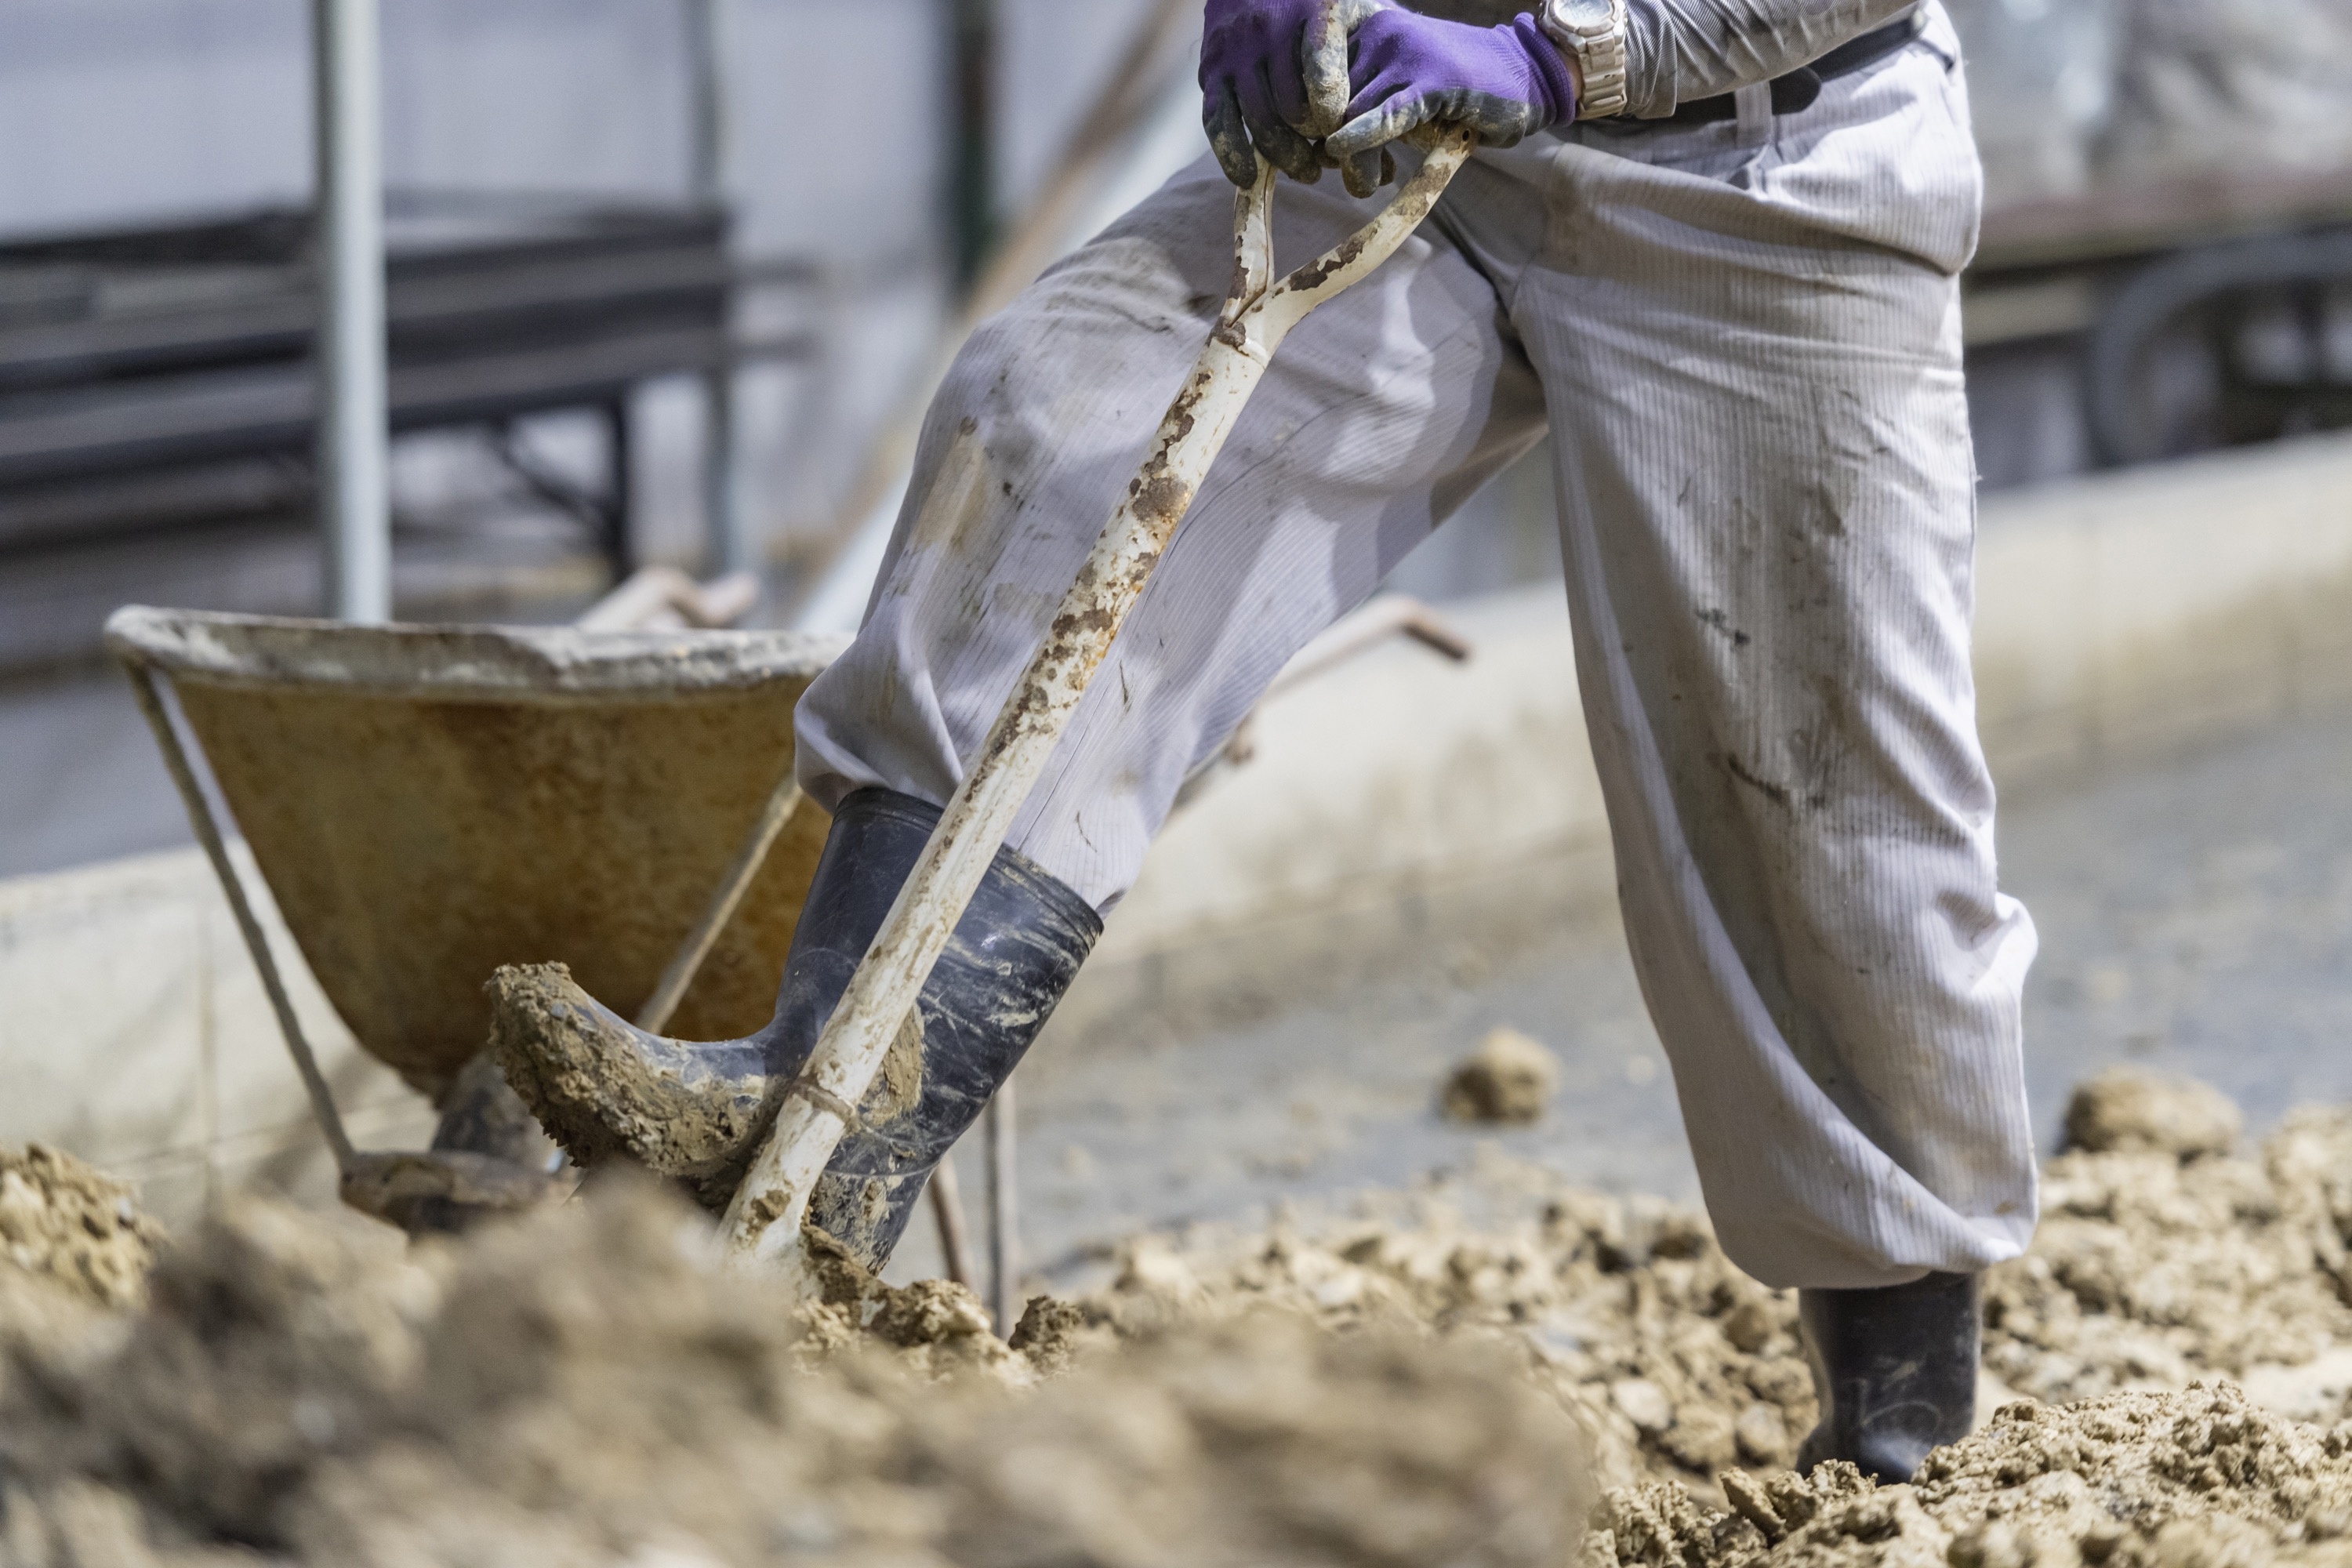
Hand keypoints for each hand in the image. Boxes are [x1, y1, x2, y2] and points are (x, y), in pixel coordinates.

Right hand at [1200, 0, 1377, 187]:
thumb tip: (1393, 108)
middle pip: (1292, 107)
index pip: (1322, 73)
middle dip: (1314, 142)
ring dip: (1284, 154)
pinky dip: (1232, 154)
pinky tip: (1249, 177)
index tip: (1342, 134)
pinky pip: (1218, 120)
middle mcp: (1271, 28)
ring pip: (1261, 120)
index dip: (1333, 114)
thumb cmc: (1321, 2)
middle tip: (1328, 162)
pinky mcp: (1210, 69)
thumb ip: (1373, 45)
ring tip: (1306, 171)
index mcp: (1315, 10)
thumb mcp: (1354, 7)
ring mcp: (1237, 50)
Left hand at [1326, 10, 1577, 170]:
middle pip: (1322, 98)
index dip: (1303, 120)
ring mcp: (1405, 53)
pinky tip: (1352, 160)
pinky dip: (1361, 142)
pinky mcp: (1432, 80)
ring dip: (1350, 160)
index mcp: (1365, 26)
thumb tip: (1312, 146)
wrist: (1524, 76)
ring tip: (1367, 182)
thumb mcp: (1398, 87)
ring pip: (1347, 114)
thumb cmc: (1456, 90)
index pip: (1306, 76)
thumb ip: (1357, 103)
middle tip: (1345, 172)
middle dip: (1323, 144)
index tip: (1318, 151)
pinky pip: (1382, 115)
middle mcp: (1379, 31)